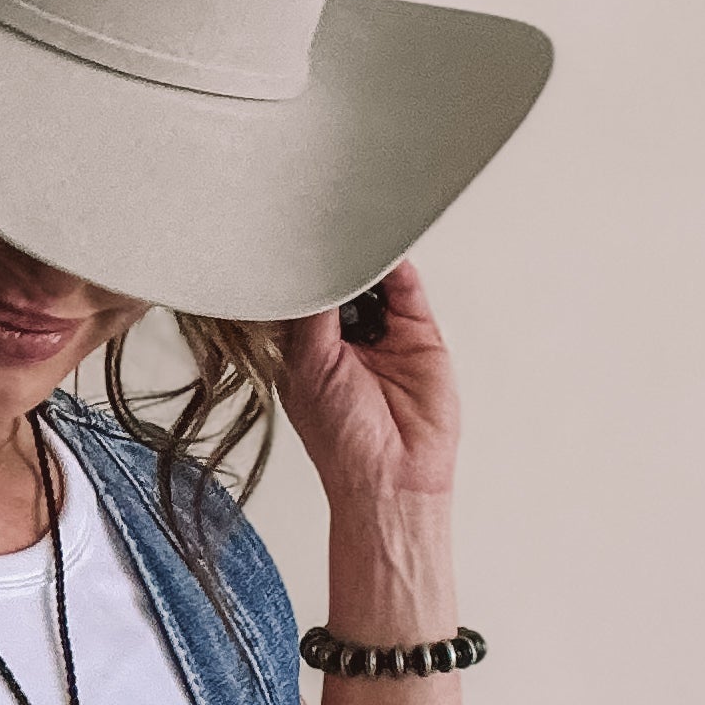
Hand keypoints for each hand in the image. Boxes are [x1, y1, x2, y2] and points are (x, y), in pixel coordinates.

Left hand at [276, 259, 460, 514]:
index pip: (298, 297)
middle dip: (329, 259)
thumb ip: (312, 314)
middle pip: (336, 281)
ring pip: (372, 280)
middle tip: (321, 231)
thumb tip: (312, 268)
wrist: (393, 473)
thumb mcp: (309, 365)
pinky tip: (386, 251)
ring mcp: (381, 333)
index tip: (288, 243)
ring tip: (353, 237)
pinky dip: (398, 266)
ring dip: (365, 257)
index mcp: (303, 350)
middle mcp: (341, 340)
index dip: (294, 272)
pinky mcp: (416, 332)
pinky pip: (406, 288)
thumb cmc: (342, 440)